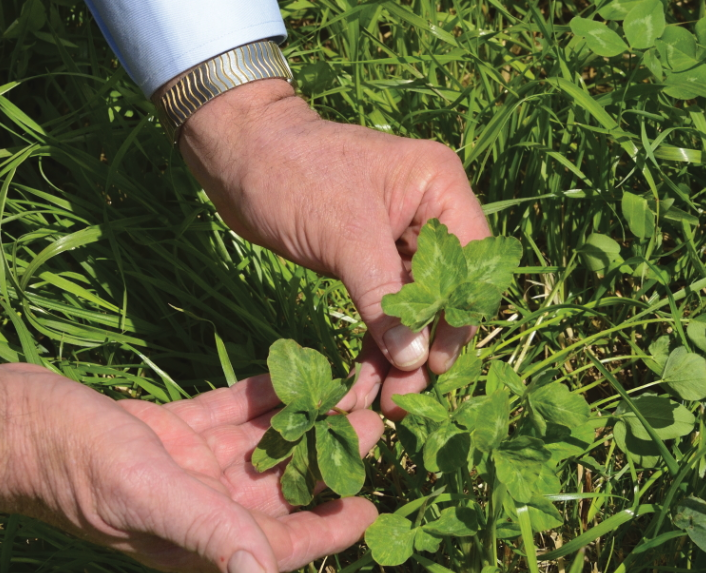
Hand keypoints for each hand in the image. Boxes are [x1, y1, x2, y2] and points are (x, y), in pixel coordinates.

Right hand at [0, 358, 382, 572]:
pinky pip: (228, 418)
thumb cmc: (73, 460)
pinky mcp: (169, 433)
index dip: (331, 527)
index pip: (281, 543)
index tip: (374, 504)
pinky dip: (258, 399)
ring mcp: (184, 469)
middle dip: (327, 456)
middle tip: (374, 421)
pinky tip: (289, 376)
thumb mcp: (143, 491)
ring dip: (302, 421)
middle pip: (280, 488)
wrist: (13, 419)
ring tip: (347, 390)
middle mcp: (197, 507)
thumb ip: (206, 530)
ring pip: (260, 448)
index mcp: (197, 537)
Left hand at [174, 79, 490, 417]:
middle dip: (426, 345)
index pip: (468, 264)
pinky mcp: (370, 258)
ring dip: (401, 353)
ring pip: (414, 306)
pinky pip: (385, 307)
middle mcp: (430, 213)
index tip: (436, 365)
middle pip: (445, 292)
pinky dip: (378, 341)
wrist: (238, 156)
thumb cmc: (293, 174)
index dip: (457, 317)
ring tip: (386, 402)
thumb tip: (415, 360)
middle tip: (405, 398)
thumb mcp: (344, 234)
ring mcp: (400, 238)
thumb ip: (383, 297)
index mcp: (439, 187)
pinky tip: (367, 378)